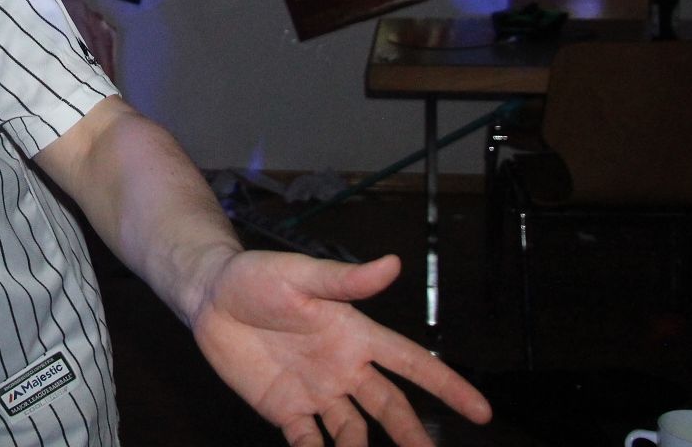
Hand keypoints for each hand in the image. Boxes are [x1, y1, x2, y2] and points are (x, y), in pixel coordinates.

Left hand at [190, 250, 489, 446]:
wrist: (210, 298)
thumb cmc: (257, 277)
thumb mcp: (300, 275)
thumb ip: (346, 279)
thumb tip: (393, 263)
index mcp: (355, 335)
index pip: (410, 363)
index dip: (447, 385)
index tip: (481, 411)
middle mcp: (343, 368)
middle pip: (390, 408)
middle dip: (413, 435)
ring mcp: (317, 392)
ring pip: (356, 433)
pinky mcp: (286, 410)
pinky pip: (310, 442)